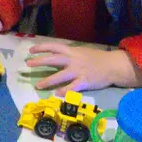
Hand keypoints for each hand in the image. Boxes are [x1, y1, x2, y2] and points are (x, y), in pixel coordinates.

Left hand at [25, 41, 141, 90]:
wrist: (114, 66)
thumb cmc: (98, 59)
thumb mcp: (82, 52)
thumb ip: (70, 55)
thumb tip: (56, 56)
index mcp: (72, 51)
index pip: (54, 47)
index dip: (42, 47)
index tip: (31, 50)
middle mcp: (74, 60)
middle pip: (53, 59)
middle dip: (40, 61)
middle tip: (28, 64)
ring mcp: (79, 71)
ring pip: (60, 75)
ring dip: (48, 80)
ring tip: (38, 85)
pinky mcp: (84, 81)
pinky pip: (72, 87)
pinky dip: (64, 91)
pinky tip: (56, 94)